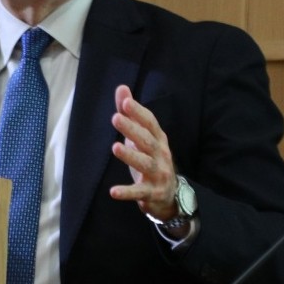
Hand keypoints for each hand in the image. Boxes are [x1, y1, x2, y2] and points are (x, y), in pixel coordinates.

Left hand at [109, 84, 176, 219]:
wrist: (170, 195)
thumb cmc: (152, 160)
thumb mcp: (143, 137)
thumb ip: (131, 114)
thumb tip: (121, 88)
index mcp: (158, 139)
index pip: (150, 122)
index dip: (138, 112)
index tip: (125, 103)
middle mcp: (161, 154)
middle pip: (147, 140)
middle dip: (132, 129)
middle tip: (115, 118)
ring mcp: (158, 174)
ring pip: (145, 164)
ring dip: (131, 155)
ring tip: (115, 147)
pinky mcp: (151, 193)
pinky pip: (139, 192)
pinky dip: (127, 192)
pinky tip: (113, 191)